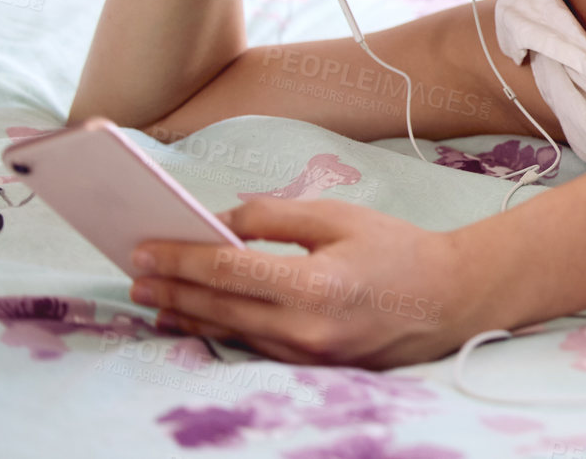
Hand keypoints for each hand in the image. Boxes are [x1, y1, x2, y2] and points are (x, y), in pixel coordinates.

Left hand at [129, 197, 488, 367]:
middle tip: (134, 273)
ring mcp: (309, 356)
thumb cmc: (399, 250)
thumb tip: (222, 224)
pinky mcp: (313, 368)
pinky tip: (197, 319)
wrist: (451, 300)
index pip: (229, 271)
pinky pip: (255, 346)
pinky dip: (221, 330)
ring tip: (152, 299)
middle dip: (171, 289)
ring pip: (231, 332)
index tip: (145, 248)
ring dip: (187, 314)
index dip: (181, 259)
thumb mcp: (340, 218)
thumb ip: (277, 218)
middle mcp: (307, 329)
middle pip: (220, 307)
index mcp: (316, 285)